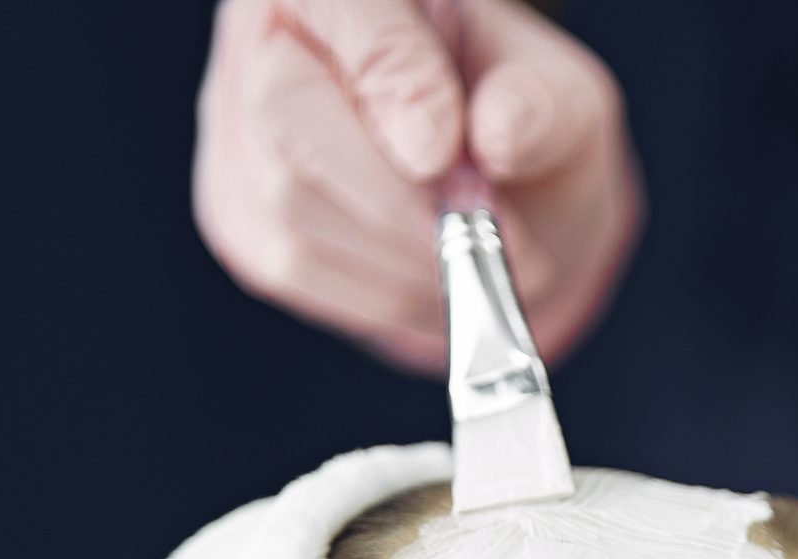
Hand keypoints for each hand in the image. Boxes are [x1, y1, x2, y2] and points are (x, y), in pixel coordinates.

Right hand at [193, 0, 641, 373]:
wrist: (499, 196)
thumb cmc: (518, 124)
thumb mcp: (559, 97)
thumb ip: (537, 105)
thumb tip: (494, 134)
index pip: (335, 3)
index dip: (386, 79)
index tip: (445, 150)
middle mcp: (265, 41)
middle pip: (286, 111)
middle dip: (396, 197)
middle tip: (483, 235)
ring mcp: (238, 132)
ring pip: (288, 202)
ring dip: (398, 255)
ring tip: (477, 263)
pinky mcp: (239, 215)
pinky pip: (292, 265)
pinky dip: (378, 290)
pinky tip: (432, 281)